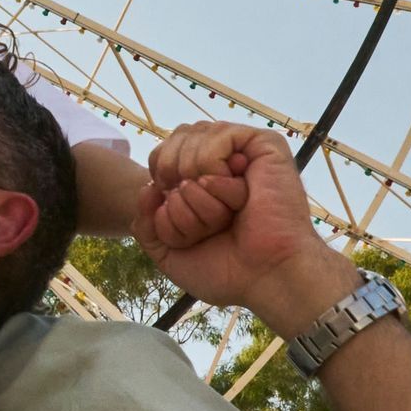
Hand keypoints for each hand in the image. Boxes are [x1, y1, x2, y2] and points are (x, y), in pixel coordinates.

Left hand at [130, 123, 355, 330]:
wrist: (264, 275)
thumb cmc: (226, 270)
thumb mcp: (169, 253)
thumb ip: (147, 224)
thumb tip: (148, 188)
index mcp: (202, 181)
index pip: (162, 154)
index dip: (158, 177)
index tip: (171, 208)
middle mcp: (222, 163)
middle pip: (174, 140)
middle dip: (171, 179)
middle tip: (196, 215)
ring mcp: (242, 152)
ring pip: (193, 137)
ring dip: (193, 186)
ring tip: (220, 213)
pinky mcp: (264, 145)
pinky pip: (218, 135)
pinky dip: (212, 167)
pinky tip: (231, 192)